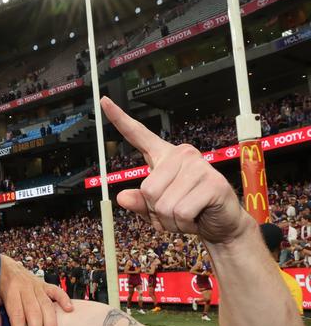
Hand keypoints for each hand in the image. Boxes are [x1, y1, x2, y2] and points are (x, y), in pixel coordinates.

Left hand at [0, 255, 73, 325]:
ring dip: (51, 324)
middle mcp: (25, 288)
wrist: (1, 263)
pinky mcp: (44, 283)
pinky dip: (64, 299)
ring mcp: (36, 285)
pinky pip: (56, 290)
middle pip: (33, 313)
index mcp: (10, 291)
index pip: (17, 314)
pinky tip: (69, 310)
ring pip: (46, 305)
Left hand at [101, 97, 248, 243]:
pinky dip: (184, 223)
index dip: (120, 119)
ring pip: (164, 204)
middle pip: (148, 190)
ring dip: (171, 220)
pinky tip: (197, 216)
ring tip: (187, 215)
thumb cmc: (189, 212)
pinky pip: (181, 212)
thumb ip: (139, 203)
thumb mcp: (157, 210)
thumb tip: (122, 198)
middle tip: (176, 211)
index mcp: (165, 157)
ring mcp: (199, 167)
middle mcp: (182, 155)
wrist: (221, 223)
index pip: (139, 135)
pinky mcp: (213, 183)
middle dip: (157, 211)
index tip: (104, 102)